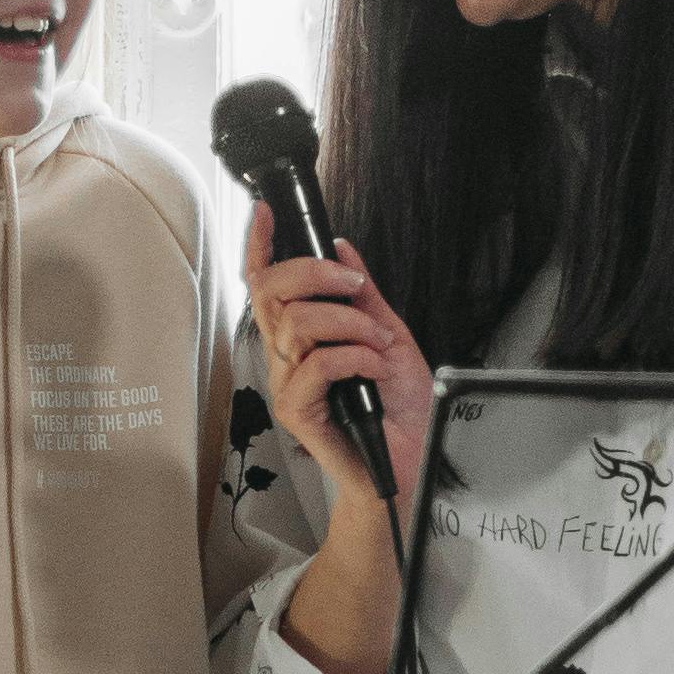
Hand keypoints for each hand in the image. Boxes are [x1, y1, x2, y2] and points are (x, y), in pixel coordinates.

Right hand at [244, 206, 439, 510]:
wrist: (412, 460)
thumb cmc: (400, 409)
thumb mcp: (389, 335)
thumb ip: (363, 295)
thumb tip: (342, 249)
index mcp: (305, 337)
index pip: (269, 285)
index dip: (261, 246)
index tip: (267, 213)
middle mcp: (288, 357)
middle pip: (271, 294)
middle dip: (312, 274)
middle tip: (353, 284)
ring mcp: (289, 384)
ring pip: (297, 326)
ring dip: (347, 322)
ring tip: (378, 341)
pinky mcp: (298, 412)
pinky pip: (316, 366)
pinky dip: (352, 356)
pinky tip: (373, 368)